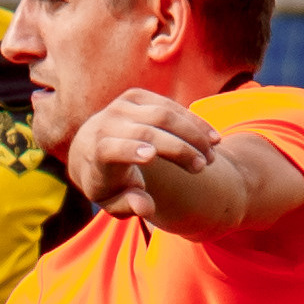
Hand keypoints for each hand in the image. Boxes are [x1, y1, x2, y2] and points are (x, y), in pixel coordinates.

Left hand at [67, 90, 219, 221]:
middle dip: (178, 148)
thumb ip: (128, 205)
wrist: (91, 147)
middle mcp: (106, 124)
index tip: (151, 156)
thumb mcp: (112, 201)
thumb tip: (144, 207)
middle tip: (203, 166)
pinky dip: (193, 120)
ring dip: (192, 133)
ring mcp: (121, 106)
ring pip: (163, 114)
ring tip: (212, 153)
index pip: (111, 148)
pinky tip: (212, 137)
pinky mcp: (136, 96)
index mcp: (96, 152)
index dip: (129, 150)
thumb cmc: (107, 182)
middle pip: (146, 132)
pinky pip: (169, 105)